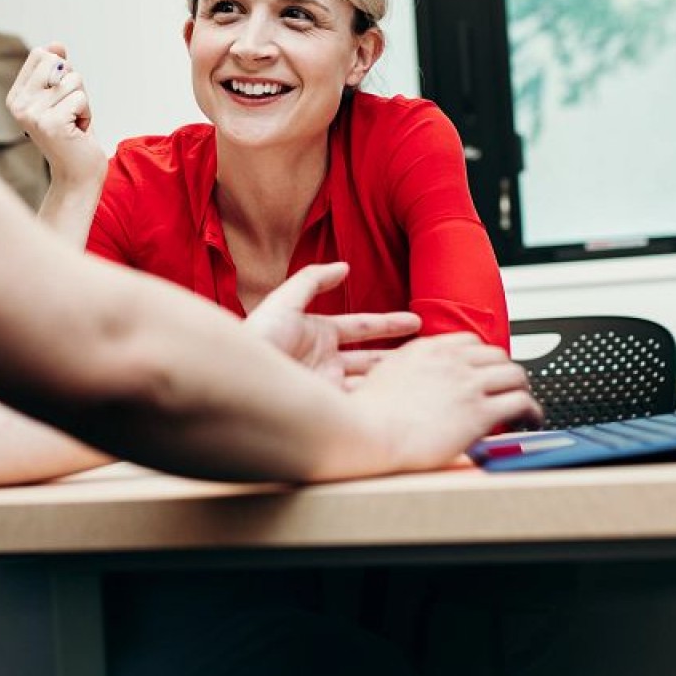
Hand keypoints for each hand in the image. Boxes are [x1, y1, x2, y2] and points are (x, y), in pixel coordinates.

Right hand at [6, 44, 104, 190]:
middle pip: (58, 63)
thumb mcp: (62, 96)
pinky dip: (87, 114)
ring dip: (82, 102)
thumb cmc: (72, 135)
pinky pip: (81, 98)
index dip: (61, 71)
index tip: (60, 99)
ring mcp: (32, 114)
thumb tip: (56, 44)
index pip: (41, 54)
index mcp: (16, 96)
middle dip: (74, 85)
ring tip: (73, 124)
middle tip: (70, 112)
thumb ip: (57, 70)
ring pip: (74, 80)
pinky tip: (77, 132)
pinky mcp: (50, 123)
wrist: (77, 176)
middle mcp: (18, 104)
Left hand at [245, 263, 420, 387]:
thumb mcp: (285, 301)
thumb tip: (344, 266)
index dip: (389, 324)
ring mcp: (329, 386)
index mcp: (319, 334)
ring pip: (370, 382)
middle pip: (372, 357)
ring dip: (394, 379)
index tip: (417, 322)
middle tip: (433, 352)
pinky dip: (382, 401)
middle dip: (400, 355)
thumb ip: (313, 279)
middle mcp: (327, 361)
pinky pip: (361, 404)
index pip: (363, 327)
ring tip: (427, 377)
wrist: (242, 380)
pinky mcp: (329, 409)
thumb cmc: (260, 339)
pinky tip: (404, 400)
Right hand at [347, 334, 539, 471]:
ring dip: (522, 389)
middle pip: (498, 355)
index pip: (470, 342)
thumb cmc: (366, 414)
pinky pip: (521, 403)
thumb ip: (404, 370)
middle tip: (507, 388)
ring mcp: (468, 385)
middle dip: (506, 372)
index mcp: (428, 349)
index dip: (483, 358)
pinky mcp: (479, 413)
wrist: (367, 433)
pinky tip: (530, 421)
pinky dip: (532, 412)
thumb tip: (407, 379)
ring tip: (524, 405)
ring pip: (515, 375)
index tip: (484, 371)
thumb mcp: (381, 375)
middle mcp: (452, 362)